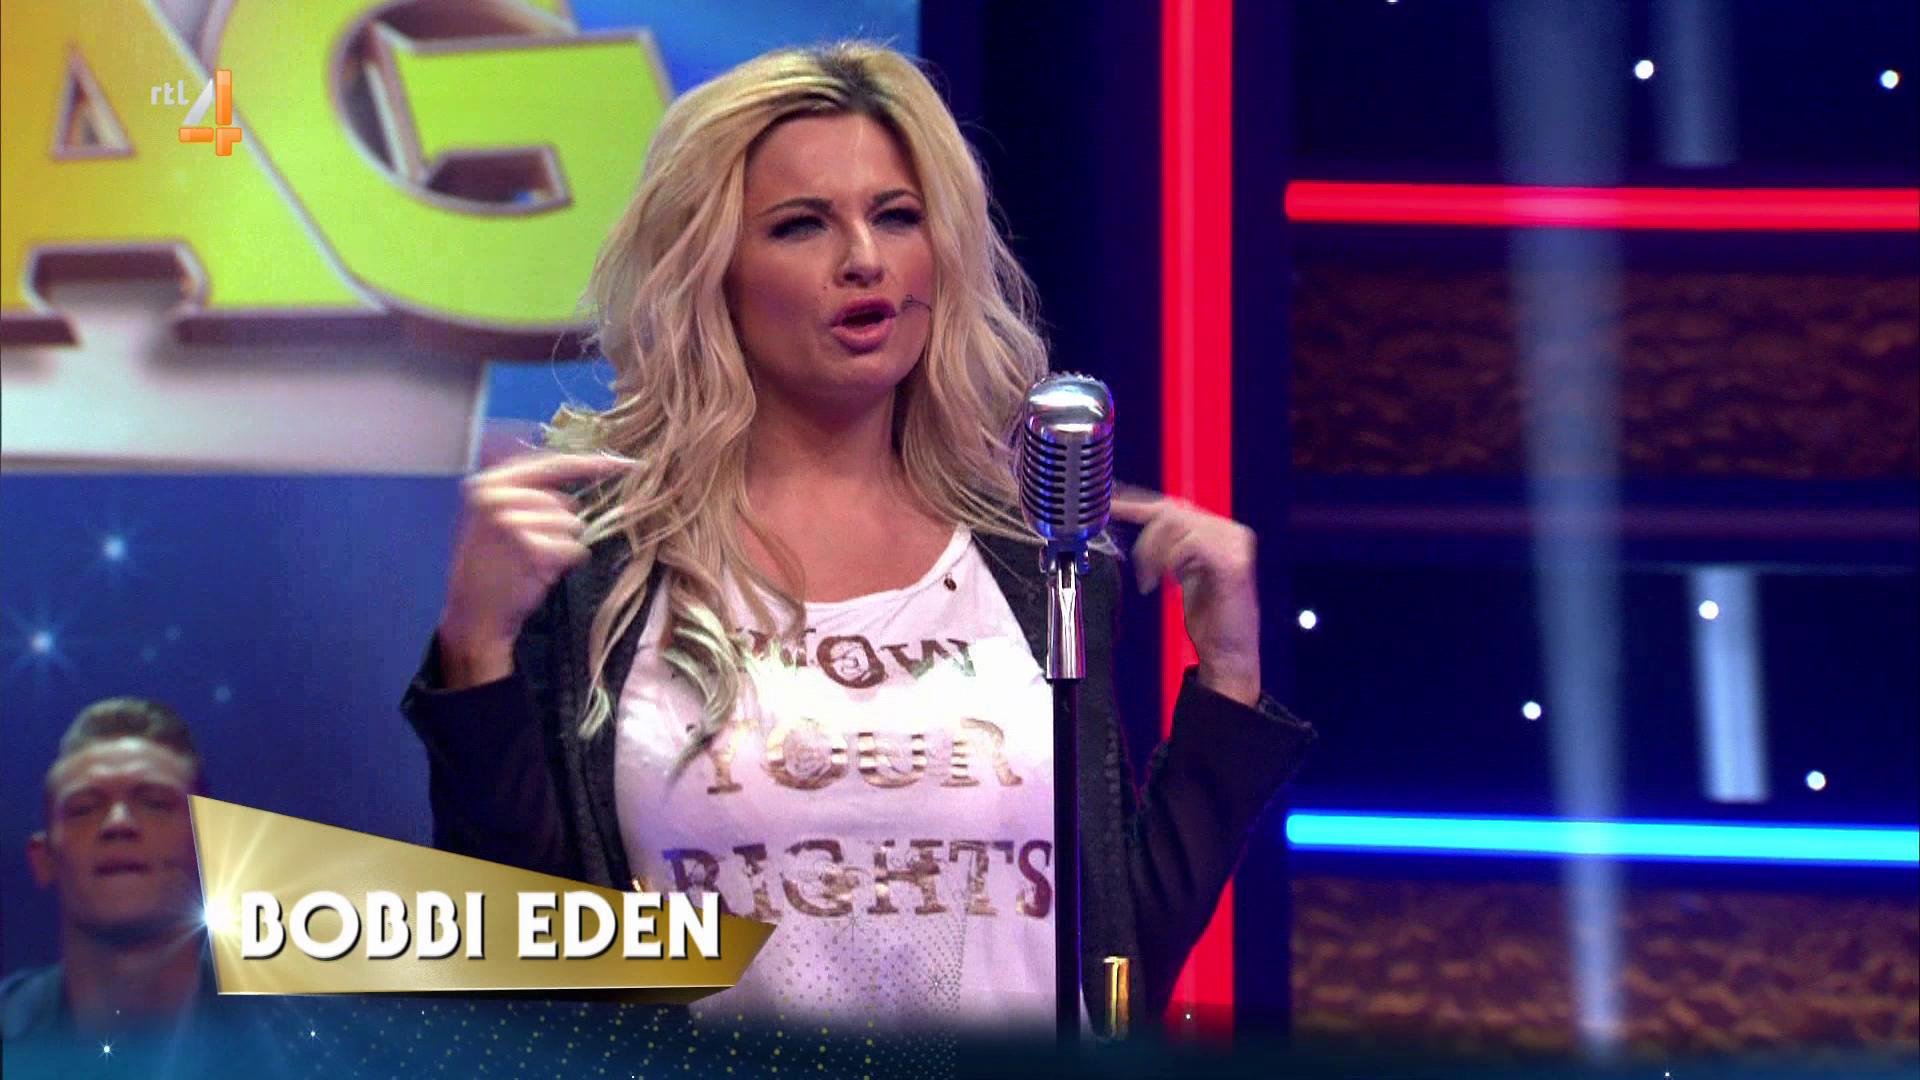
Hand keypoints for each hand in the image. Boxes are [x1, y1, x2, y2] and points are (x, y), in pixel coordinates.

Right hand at [436, 452, 626, 687]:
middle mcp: (498, 498)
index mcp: (489, 484)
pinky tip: (538, 572)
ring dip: (560, 545)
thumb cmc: (490, 566)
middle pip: (564, 502)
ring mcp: (514, 523)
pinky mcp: (533, 550)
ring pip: (572, 525)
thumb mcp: (495, 518)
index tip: (625, 463)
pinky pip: (576, 549)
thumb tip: (578, 476)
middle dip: (558, 525)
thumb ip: (527, 493)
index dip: (589, 464)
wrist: (473, 613)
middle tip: (526, 549)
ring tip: (529, 561)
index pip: (550, 463)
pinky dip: (566, 563)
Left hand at [1110, 485, 1262, 706]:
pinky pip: (1190, 544)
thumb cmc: (1211, 621)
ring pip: (1177, 526)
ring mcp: (1235, 545)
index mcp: (1220, 533)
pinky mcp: (1233, 563)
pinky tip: (1169, 580)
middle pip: (1172, 513)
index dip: (1139, 505)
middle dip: (1146, 540)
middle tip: (1142, 571)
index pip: (1175, 508)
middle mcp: (1231, 533)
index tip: (1112, 505)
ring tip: (1151, 581)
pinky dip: (1170, 560)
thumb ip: (1170, 550)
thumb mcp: (1183, 575)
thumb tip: (1144, 530)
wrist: (1229, 655)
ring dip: (1154, 554)